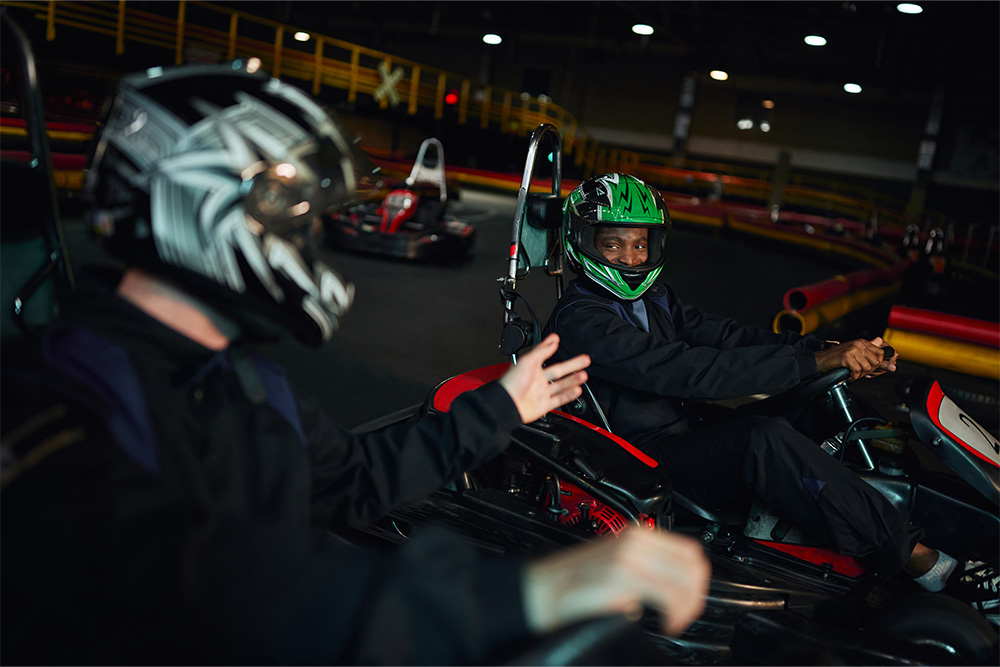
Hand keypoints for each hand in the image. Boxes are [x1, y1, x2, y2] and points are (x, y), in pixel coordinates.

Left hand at [498, 333, 589, 422]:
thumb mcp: (527, 361)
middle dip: (573, 364)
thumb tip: (552, 340)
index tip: (560, 340)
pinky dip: (569, 395)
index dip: (552, 347)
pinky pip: (559, 400)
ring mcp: (541, 393)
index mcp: (532, 368)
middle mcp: (537, 380)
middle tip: (585, 360)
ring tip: (584, 375)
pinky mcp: (543, 405)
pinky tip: (577, 390)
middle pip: (559, 371)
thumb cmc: (511, 383)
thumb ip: (541, 351)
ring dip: (573, 380)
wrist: (507, 404)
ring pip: (561, 385)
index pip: (546, 355)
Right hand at [522, 529, 709, 637]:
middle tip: (683, 614)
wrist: (541, 591)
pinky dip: (676, 615)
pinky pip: (670, 596)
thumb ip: (644, 567)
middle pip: (694, 564)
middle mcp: (636, 540)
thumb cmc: (572, 585)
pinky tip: (664, 624)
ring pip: (687, 581)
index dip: (696, 579)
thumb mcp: (616, 563)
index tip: (688, 599)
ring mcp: (630, 556)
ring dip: (688, 606)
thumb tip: (674, 586)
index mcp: (636, 534)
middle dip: (696, 595)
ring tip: (673, 621)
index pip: (689, 550)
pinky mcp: (623, 576)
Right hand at [814, 336, 894, 380]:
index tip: (872, 369)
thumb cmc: (837, 358)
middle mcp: (858, 344)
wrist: (821, 360)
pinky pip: (857, 371)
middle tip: (859, 373)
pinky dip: (853, 377)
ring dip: (860, 375)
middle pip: (875, 362)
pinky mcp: (846, 356)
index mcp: (862, 342)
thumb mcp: (855, 354)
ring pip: (867, 367)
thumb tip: (890, 361)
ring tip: (853, 374)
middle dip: (868, 371)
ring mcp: (852, 349)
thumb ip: (871, 356)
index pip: (881, 353)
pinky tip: (849, 376)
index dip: (879, 364)